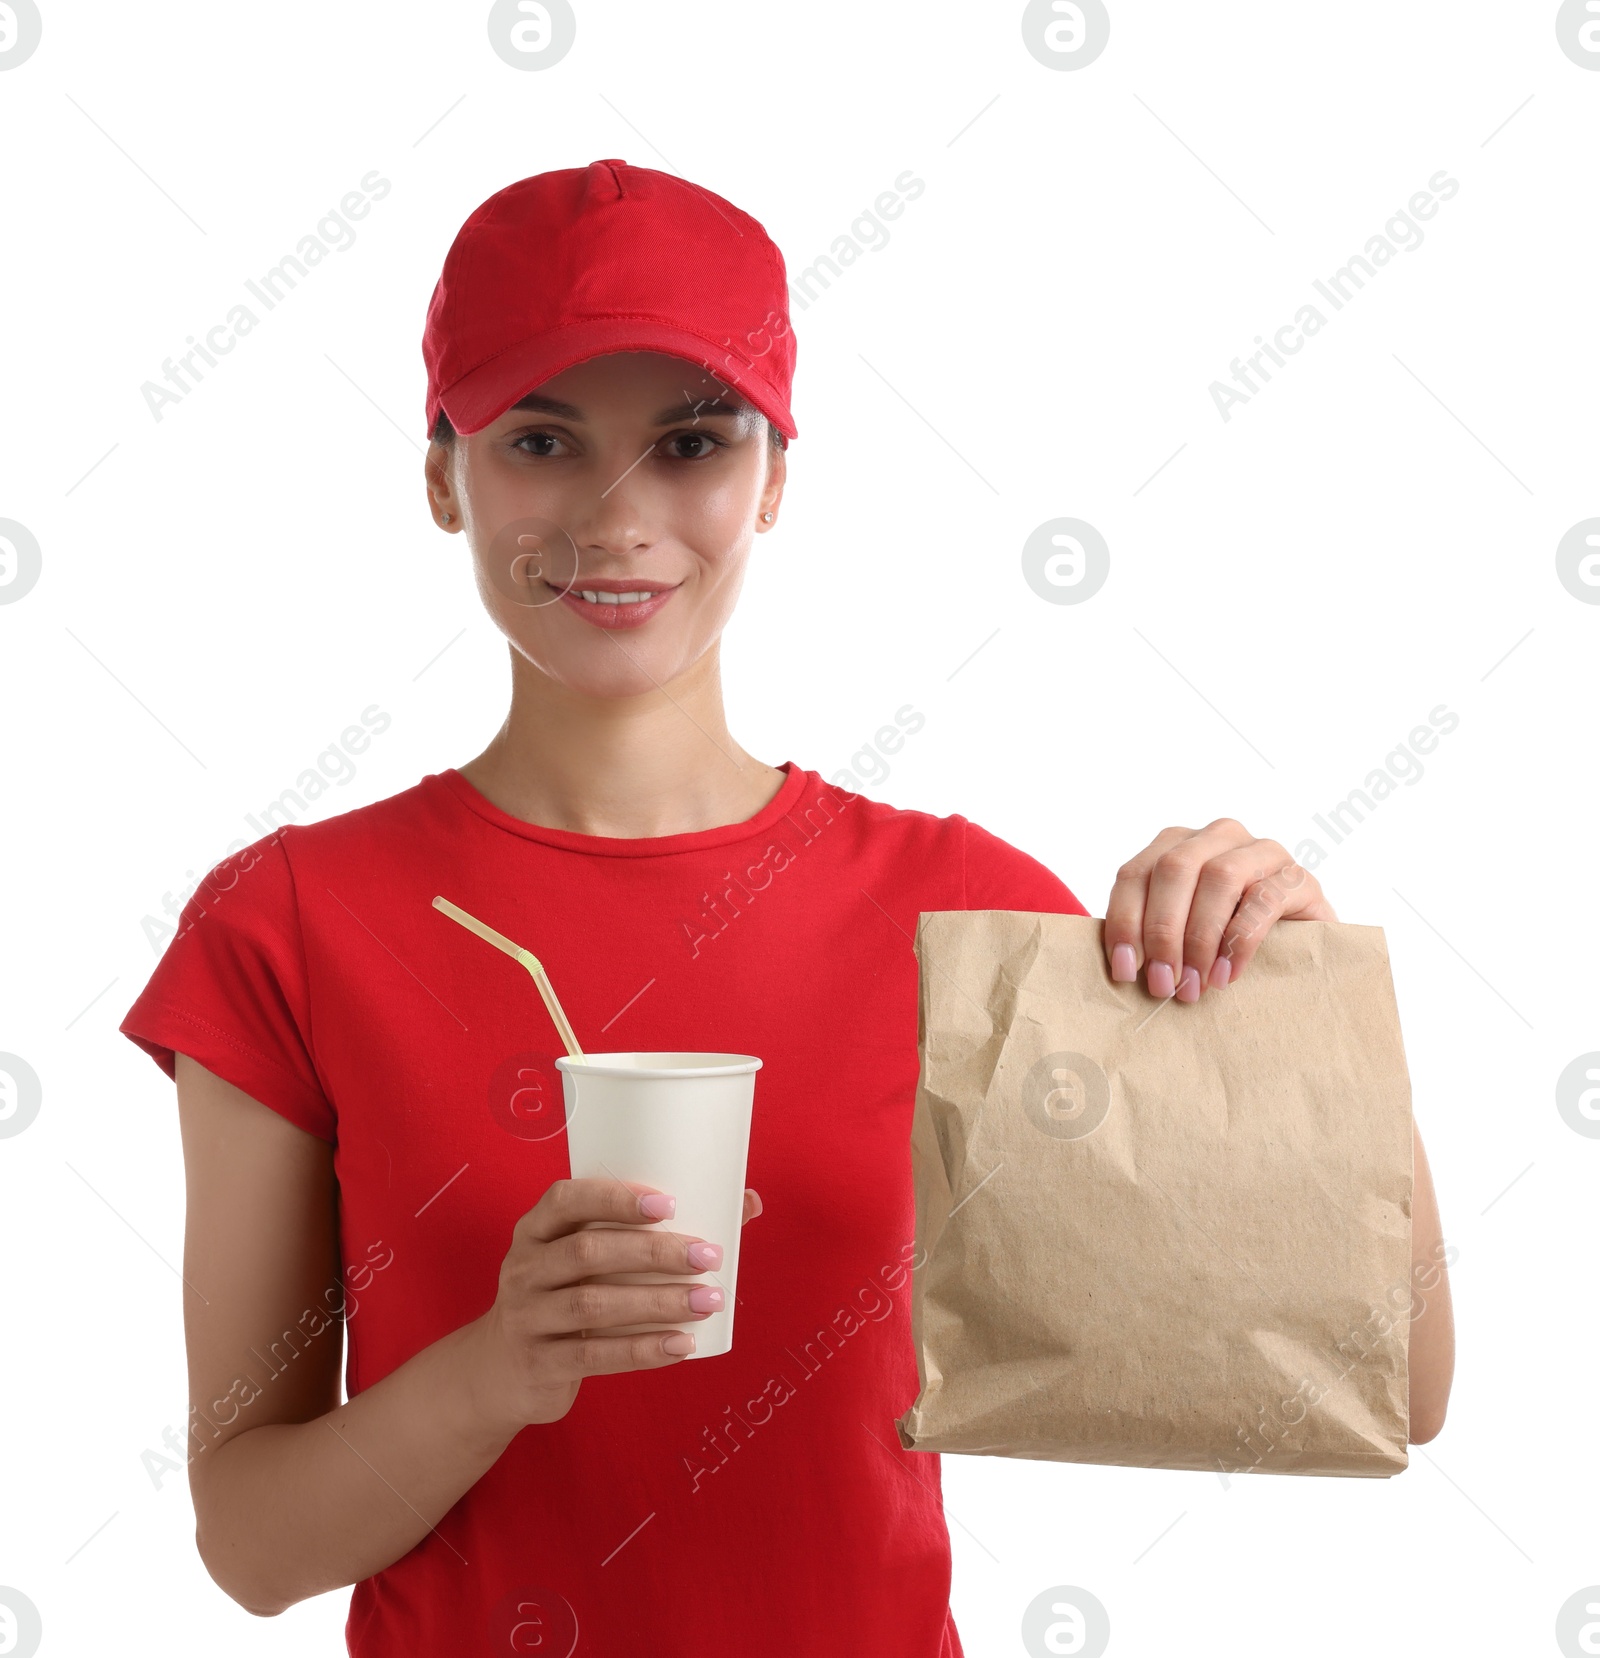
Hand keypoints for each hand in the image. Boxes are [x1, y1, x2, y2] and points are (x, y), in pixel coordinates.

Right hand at [468, 1178, 762, 1433]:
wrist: (498, 1372)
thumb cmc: (563, 1296)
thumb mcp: (583, 1259)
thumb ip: (648, 1232)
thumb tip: (748, 1202)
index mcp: (535, 1231)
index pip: (565, 1199)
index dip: (615, 1197)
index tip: (669, 1203)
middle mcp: (524, 1268)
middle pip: (588, 1252)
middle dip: (653, 1252)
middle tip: (707, 1255)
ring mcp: (526, 1318)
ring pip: (594, 1305)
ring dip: (658, 1302)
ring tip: (708, 1300)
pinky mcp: (540, 1365)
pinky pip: (595, 1357)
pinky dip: (644, 1350)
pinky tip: (684, 1344)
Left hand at [1105, 819, 1335, 1001]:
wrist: (1300, 945)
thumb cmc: (1227, 940)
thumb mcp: (1183, 931)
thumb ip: (1151, 934)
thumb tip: (1121, 966)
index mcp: (1176, 844)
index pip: (1135, 874)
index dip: (1124, 922)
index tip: (1124, 971)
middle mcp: (1216, 836)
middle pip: (1174, 869)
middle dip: (1163, 932)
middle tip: (1163, 983)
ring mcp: (1261, 850)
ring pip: (1219, 877)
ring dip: (1200, 937)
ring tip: (1195, 983)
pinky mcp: (1297, 876)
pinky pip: (1264, 899)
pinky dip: (1240, 940)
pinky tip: (1226, 974)